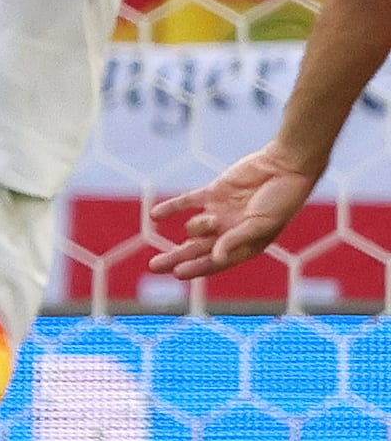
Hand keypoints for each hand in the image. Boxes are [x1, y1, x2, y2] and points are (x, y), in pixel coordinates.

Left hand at [168, 144, 325, 274]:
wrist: (286, 166)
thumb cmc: (282, 199)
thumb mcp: (262, 224)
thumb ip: (237, 239)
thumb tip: (215, 257)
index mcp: (245, 245)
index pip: (215, 262)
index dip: (196, 269)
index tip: (177, 274)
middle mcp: (230, 231)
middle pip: (196, 250)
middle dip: (176, 259)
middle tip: (154, 267)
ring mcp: (221, 212)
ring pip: (193, 227)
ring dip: (197, 226)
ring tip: (212, 219)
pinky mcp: (213, 192)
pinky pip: (186, 202)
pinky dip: (170, 208)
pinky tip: (154, 216)